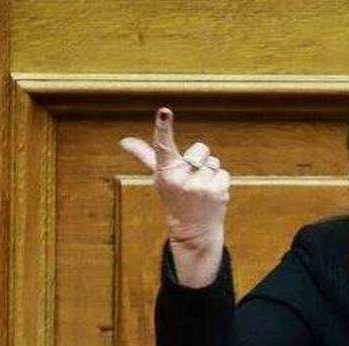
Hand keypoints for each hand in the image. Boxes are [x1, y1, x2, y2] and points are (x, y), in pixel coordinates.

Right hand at [119, 108, 228, 284]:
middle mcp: (180, 178)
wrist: (192, 231)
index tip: (164, 112)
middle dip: (200, 158)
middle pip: (200, 148)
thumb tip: (124, 141)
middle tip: (192, 178)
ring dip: (210, 172)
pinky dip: (219, 182)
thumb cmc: (174, 197)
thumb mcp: (159, 177)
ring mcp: (200, 185)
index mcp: (165, 172)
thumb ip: (145, 156)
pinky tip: (210, 195)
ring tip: (201, 189)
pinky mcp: (218, 191)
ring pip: (213, 161)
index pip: (163, 145)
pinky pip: (223, 172)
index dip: (163, 127)